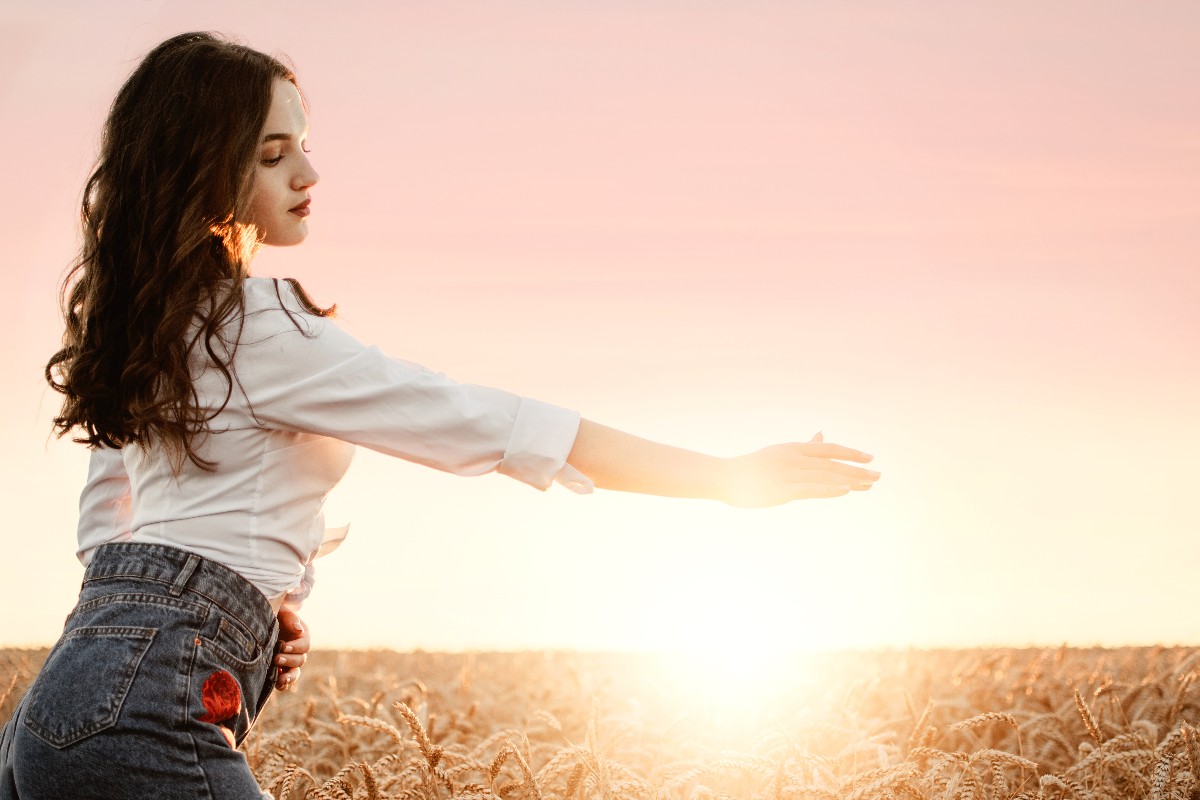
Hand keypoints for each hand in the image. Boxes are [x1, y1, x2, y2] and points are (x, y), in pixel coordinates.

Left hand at [274, 609, 309, 690]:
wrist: (262, 622)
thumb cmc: (275, 614)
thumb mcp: (283, 613)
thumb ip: (291, 619)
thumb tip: (299, 630)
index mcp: (302, 637)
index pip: (305, 645)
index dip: (296, 647)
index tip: (283, 646)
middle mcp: (298, 651)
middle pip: (300, 660)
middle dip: (289, 660)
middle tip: (276, 658)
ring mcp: (289, 662)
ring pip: (295, 673)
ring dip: (289, 677)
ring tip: (280, 680)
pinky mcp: (280, 670)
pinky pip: (285, 681)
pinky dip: (282, 684)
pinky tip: (276, 684)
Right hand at [721, 432, 878, 507]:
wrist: (724, 477)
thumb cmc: (751, 467)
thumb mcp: (780, 452)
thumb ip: (804, 447)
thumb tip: (822, 435)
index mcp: (794, 448)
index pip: (829, 449)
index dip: (850, 453)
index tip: (870, 459)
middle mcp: (794, 458)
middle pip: (832, 463)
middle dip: (857, 470)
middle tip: (878, 476)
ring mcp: (789, 473)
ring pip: (826, 476)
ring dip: (850, 480)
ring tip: (870, 484)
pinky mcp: (783, 489)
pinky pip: (811, 488)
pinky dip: (830, 488)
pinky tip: (846, 490)